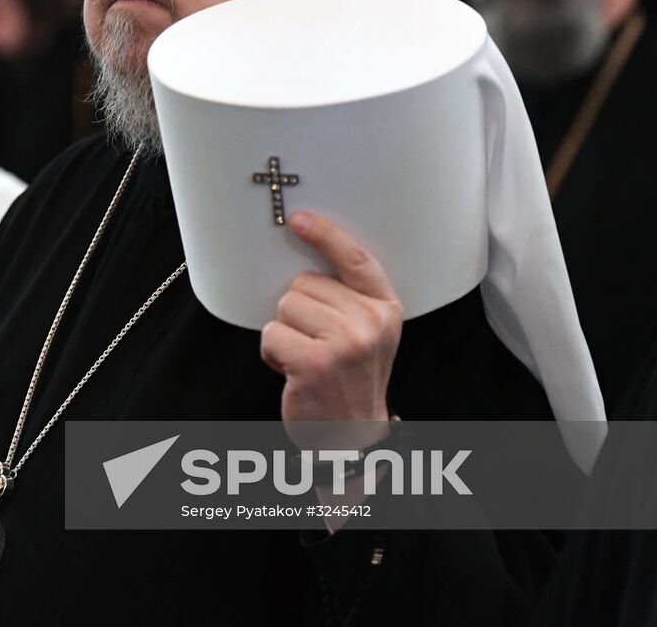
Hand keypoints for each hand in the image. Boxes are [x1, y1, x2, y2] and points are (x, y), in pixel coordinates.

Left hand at [261, 212, 402, 450]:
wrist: (350, 436)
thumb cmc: (349, 379)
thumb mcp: (366, 334)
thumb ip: (349, 299)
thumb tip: (307, 257)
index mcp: (385, 309)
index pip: (356, 260)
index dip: (326, 235)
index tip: (300, 219)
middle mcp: (370, 322)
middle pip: (304, 283)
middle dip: (298, 312)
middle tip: (314, 344)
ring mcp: (345, 342)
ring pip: (285, 306)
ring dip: (284, 332)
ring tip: (305, 358)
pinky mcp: (316, 362)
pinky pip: (271, 334)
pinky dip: (272, 353)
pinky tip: (292, 371)